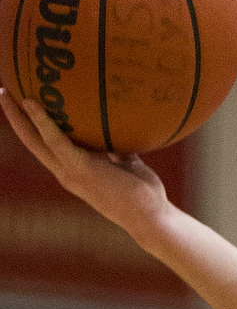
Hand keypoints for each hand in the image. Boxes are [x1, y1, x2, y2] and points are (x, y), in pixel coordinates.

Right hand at [0, 88, 168, 224]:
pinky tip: (32, 103)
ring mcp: (70, 172)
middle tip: (3, 94)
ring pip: (35, 140)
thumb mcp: (127, 164)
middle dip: (15, 119)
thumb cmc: (142, 193)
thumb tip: (119, 128)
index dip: (32, 128)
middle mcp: (66, 173)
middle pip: (31, 142)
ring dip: (18, 117)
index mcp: (74, 172)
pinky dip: (43, 121)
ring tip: (6, 93)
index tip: (22, 108)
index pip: (46, 147)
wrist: (150, 216)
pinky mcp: (80, 169)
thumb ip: (117, 149)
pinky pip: (56, 140)